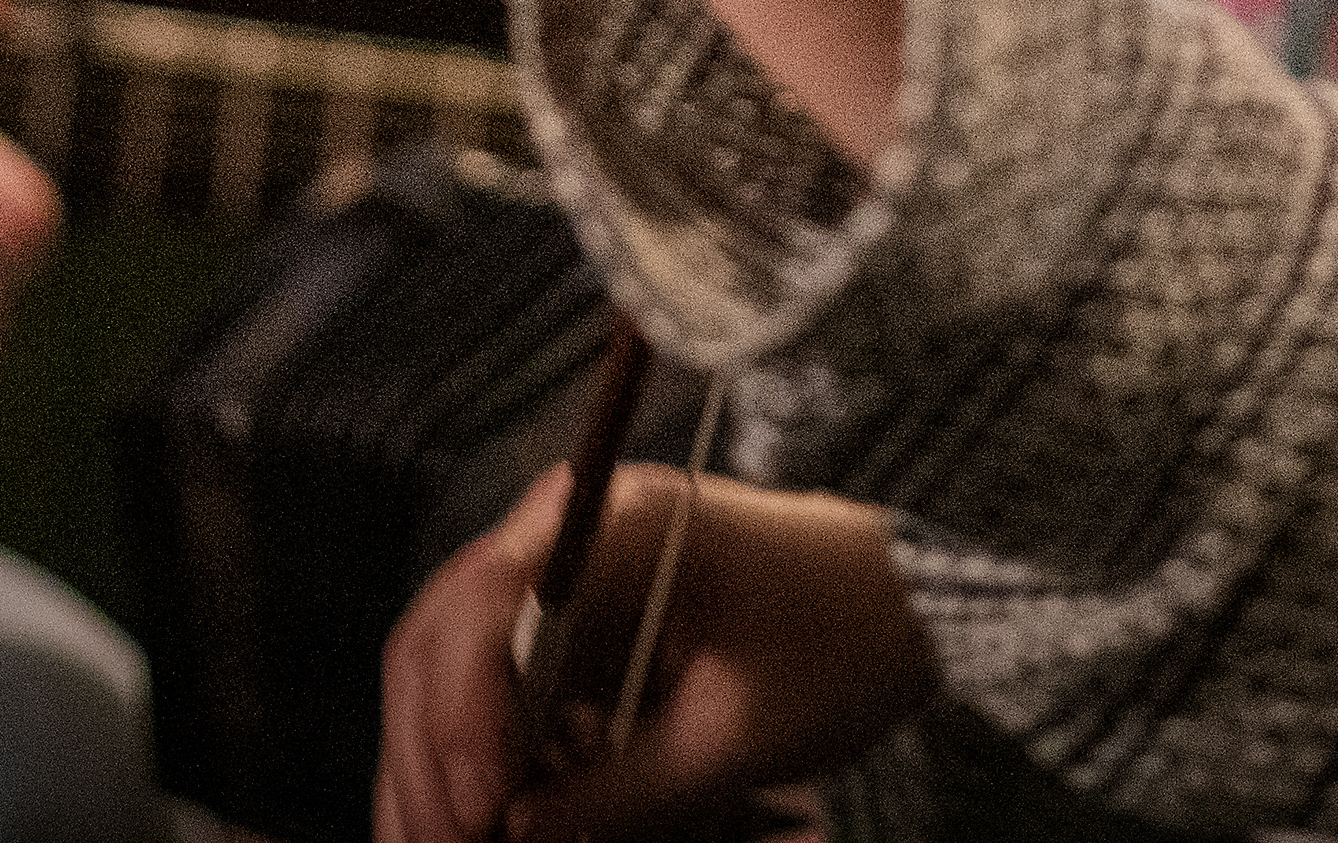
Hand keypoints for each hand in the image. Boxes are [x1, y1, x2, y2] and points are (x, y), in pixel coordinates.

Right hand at [380, 463, 938, 842]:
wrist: (910, 601)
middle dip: (427, 756)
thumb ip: (622, 792)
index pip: (488, 604)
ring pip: (448, 661)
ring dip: (434, 763)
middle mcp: (570, 528)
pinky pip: (494, 682)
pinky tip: (483, 824)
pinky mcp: (574, 615)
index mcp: (619, 526)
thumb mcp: (741, 739)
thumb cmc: (846, 646)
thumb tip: (515, 835)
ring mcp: (565, 569)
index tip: (481, 812)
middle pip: (442, 633)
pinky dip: (477, 756)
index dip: (462, 716)